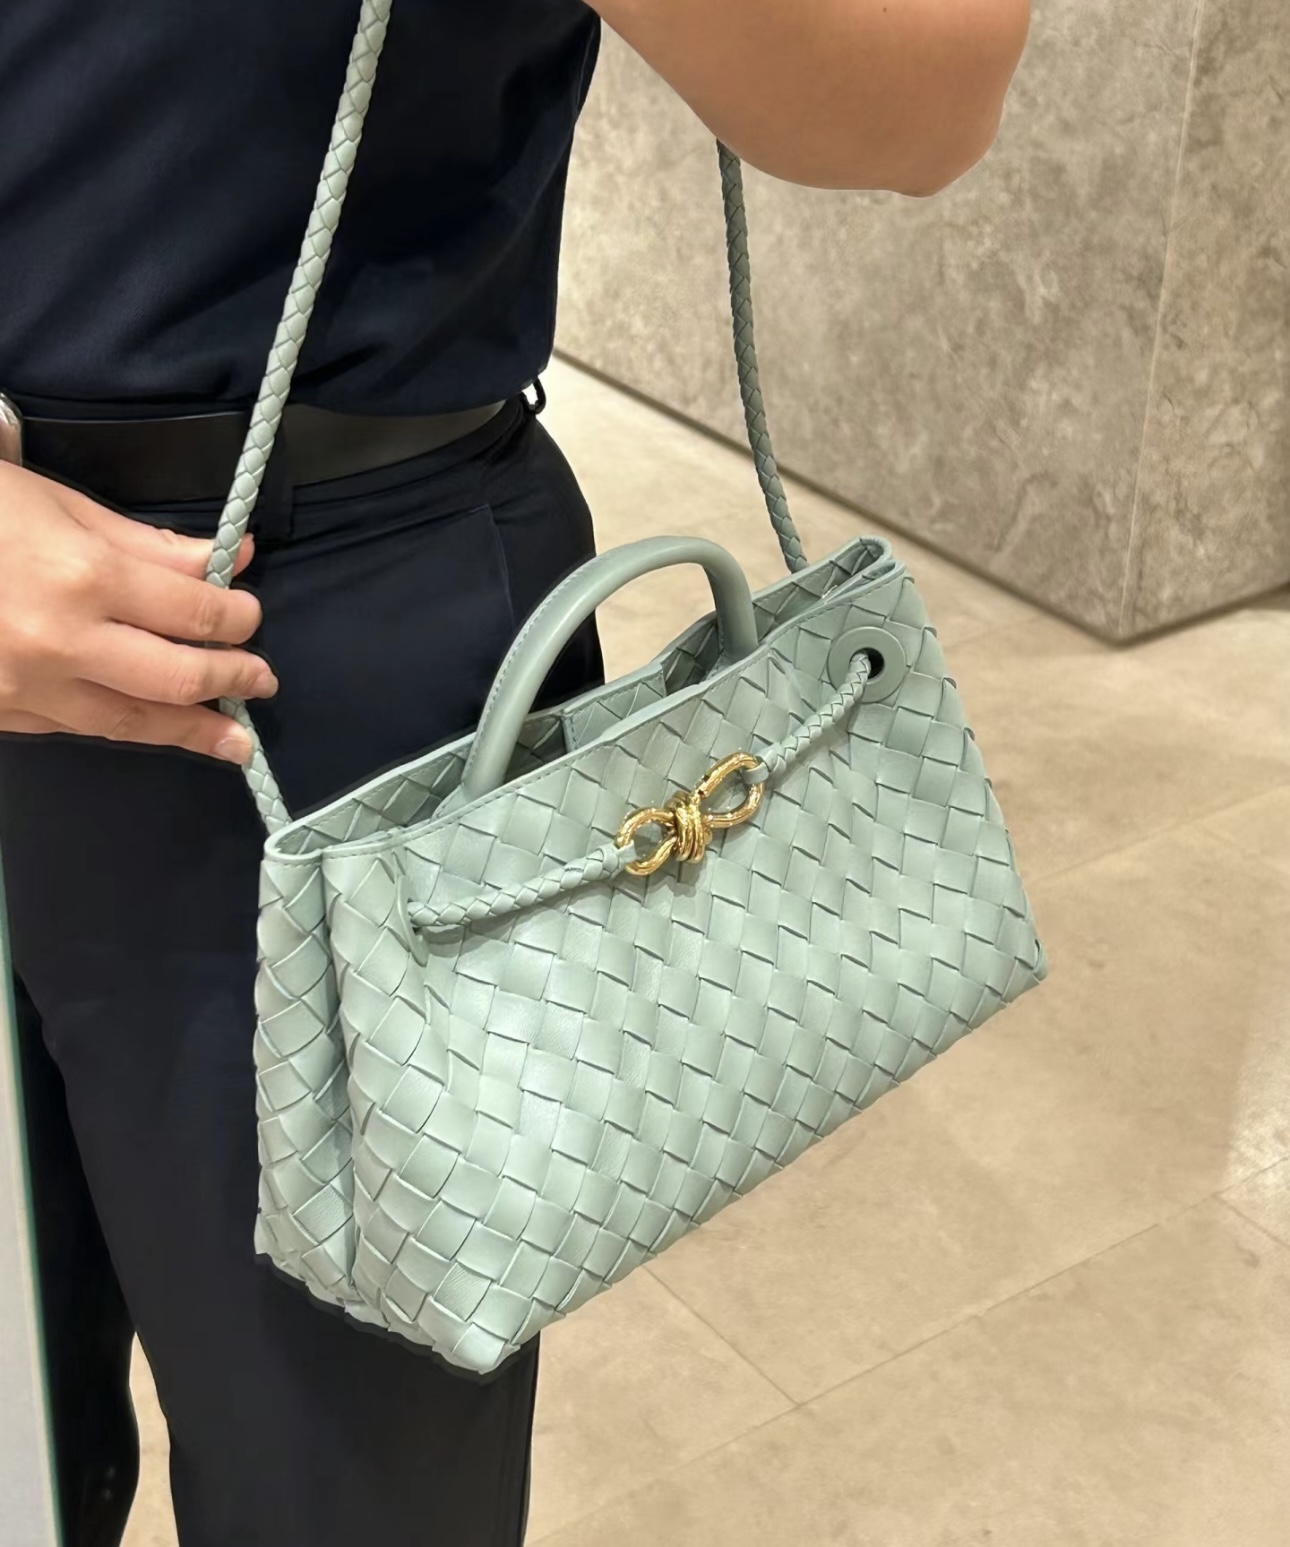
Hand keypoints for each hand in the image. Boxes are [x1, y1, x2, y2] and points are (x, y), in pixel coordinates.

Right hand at [0, 462, 276, 763]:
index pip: (195, 612)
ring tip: (232, 742)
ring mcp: (27, 688)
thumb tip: (225, 561)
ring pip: (131, 722)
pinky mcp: (1, 714)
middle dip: (231, 678)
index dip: (237, 618)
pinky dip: (122, 727)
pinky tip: (151, 727)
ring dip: (191, 732)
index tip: (250, 615)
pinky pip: (77, 727)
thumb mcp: (54, 505)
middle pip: (177, 677)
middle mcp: (63, 642)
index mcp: (83, 577)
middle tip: (261, 680)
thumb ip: (145, 545)